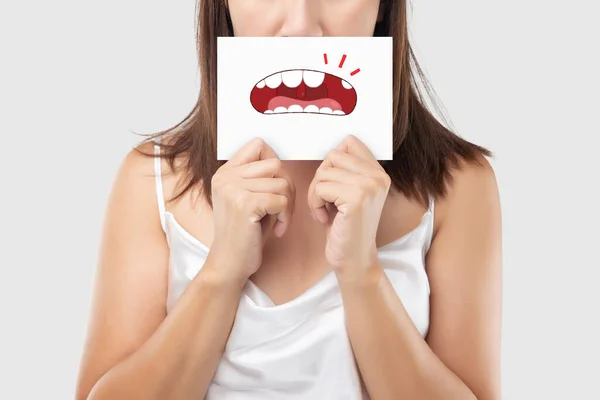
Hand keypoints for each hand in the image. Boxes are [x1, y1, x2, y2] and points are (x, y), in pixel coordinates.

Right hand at [207, 137, 295, 282]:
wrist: (229, 264)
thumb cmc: (244, 234)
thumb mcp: (247, 199)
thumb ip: (259, 178)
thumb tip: (281, 161)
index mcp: (225, 173)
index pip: (258, 145)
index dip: (275, 164)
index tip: (275, 187)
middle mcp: (226, 177)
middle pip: (275, 164)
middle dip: (286, 187)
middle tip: (282, 209)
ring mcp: (233, 189)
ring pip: (282, 183)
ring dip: (288, 205)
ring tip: (279, 221)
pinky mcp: (244, 204)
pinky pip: (281, 200)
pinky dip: (285, 217)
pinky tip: (277, 230)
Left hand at [307, 134, 390, 276]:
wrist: (354, 260)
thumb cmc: (345, 227)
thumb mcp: (349, 193)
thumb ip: (346, 170)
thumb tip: (332, 150)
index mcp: (378, 173)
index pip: (349, 143)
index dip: (331, 162)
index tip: (332, 185)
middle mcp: (378, 177)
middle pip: (333, 156)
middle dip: (320, 179)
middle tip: (325, 201)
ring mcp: (369, 186)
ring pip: (324, 172)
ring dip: (315, 193)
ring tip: (325, 211)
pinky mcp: (356, 198)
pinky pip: (320, 187)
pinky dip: (315, 203)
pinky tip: (324, 218)